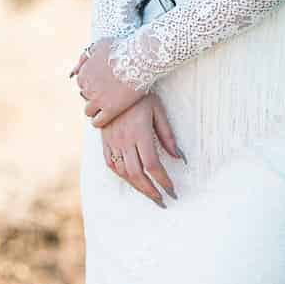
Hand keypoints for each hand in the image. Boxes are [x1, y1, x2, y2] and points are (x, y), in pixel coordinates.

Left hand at [69, 38, 146, 125]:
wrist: (140, 58)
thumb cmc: (122, 49)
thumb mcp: (99, 46)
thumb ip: (85, 57)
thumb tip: (73, 71)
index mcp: (84, 73)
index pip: (82, 83)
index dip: (93, 83)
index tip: (103, 82)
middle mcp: (88, 87)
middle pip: (85, 96)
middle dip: (95, 94)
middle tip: (109, 91)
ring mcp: (98, 99)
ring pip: (88, 111)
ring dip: (96, 108)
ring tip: (109, 104)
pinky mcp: (110, 109)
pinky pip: (97, 122)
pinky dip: (101, 120)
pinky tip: (110, 115)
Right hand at [96, 92, 184, 207]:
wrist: (115, 82)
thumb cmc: (141, 95)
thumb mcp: (158, 111)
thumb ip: (168, 136)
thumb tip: (179, 158)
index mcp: (139, 133)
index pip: (152, 165)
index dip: (163, 180)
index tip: (172, 190)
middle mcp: (124, 140)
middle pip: (137, 174)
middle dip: (150, 191)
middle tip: (162, 201)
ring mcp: (112, 141)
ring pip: (123, 172)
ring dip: (137, 186)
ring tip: (149, 194)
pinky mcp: (104, 141)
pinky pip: (111, 164)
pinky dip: (121, 175)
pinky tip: (131, 179)